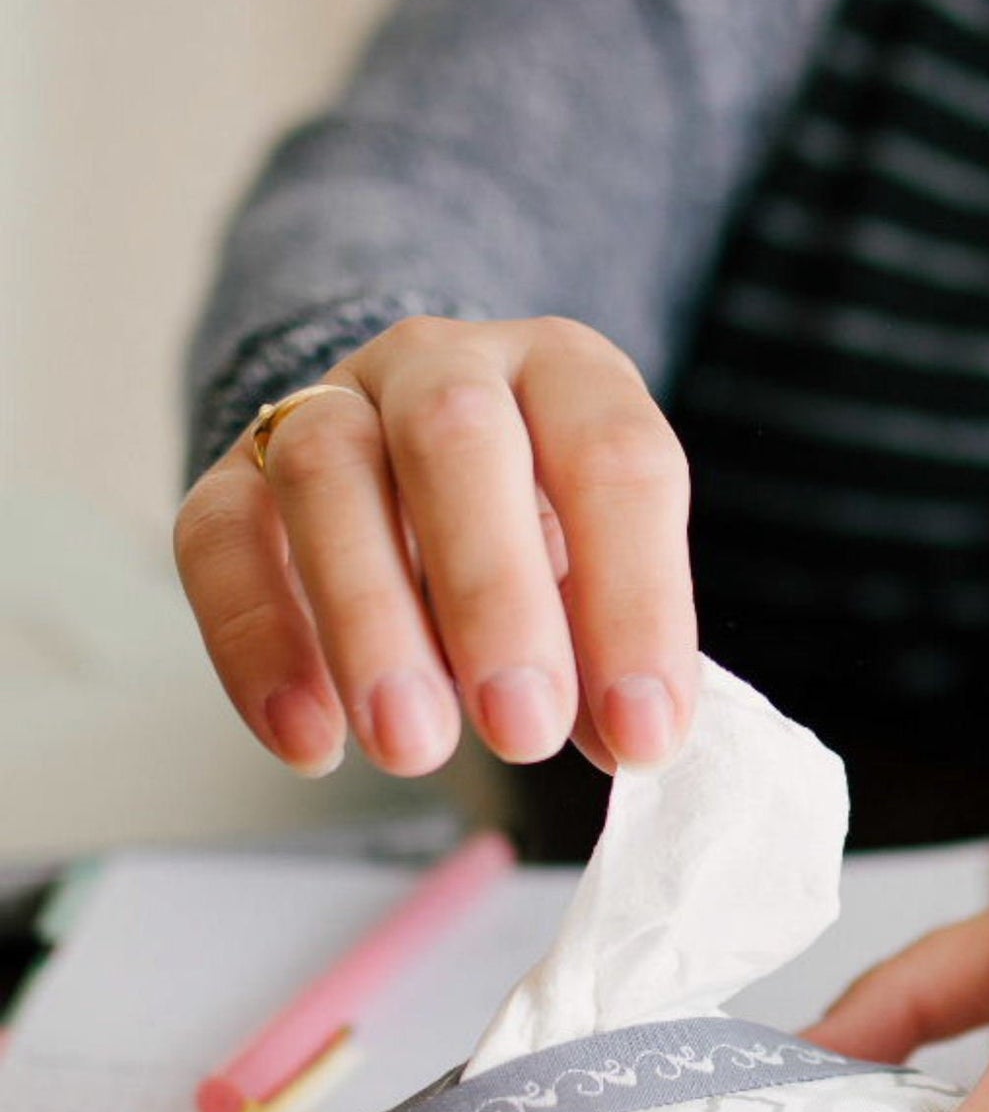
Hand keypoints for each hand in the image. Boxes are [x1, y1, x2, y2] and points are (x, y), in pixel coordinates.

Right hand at [175, 316, 696, 777]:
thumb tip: (630, 738)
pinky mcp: (236, 475)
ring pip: (327, 473)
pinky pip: (222, 540)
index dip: (638, 603)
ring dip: (370, 619)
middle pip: (457, 438)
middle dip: (495, 594)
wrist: (419, 472)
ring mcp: (331, 406)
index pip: (617, 461)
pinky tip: (312, 741)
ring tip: (414, 747)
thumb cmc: (542, 534)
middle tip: (525, 730)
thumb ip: (616, 646)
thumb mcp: (602, 572)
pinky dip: (260, 645)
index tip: (643, 734)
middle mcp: (447, 364)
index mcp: (568, 372)